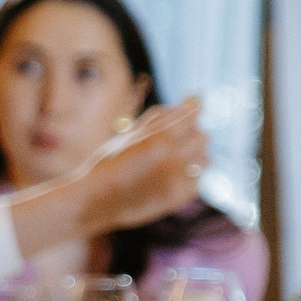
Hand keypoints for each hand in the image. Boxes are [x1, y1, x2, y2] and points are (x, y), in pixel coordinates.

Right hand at [74, 96, 207, 229]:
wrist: (96, 200)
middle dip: (190, 133)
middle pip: (202, 136)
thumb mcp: (130, 133)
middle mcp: (172, 158)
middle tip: (175, 138)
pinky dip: (188, 177)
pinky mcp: (177, 198)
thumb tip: (189, 101)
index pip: (193, 113)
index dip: (193, 106)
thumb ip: (159, 117)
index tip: (192, 103)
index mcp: (159, 138)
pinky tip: (171, 177)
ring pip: (204, 159)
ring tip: (174, 159)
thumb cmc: (109, 162)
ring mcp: (176, 180)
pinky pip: (197, 182)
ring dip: (193, 155)